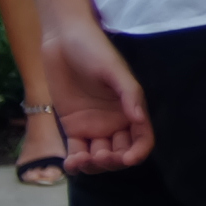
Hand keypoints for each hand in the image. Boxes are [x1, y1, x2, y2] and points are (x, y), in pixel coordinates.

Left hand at [42, 13, 152, 173]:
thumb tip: (141, 119)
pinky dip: (75, 162)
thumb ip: (129, 94)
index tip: (126, 158)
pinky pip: (77, 151)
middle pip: (120, 153)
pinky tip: (71, 164)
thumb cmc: (94, 49)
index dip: (137, 152)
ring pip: (99, 157)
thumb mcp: (114, 70)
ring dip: (93, 165)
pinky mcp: (73, 126)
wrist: (63, 40)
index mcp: (131, 110)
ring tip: (81, 161)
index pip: (142, 139)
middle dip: (113, 161)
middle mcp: (115, 122)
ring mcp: (94, 126)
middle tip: (99, 156)